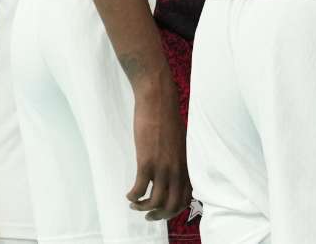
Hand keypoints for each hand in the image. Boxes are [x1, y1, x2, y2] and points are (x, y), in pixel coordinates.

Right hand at [128, 72, 189, 220]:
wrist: (158, 99)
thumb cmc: (166, 118)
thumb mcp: (179, 142)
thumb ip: (178, 158)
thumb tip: (172, 169)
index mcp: (186, 164)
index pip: (186, 197)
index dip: (174, 209)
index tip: (162, 210)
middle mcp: (177, 168)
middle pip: (173, 205)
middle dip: (159, 215)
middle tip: (147, 215)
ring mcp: (163, 166)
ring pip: (156, 202)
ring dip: (143, 208)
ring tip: (134, 204)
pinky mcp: (147, 161)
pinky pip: (140, 189)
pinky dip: (133, 196)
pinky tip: (128, 194)